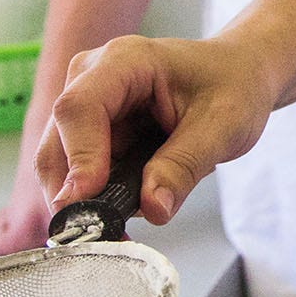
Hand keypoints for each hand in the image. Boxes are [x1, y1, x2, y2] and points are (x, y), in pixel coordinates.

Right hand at [42, 35, 277, 225]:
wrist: (238, 74)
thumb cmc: (233, 86)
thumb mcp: (223, 127)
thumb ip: (184, 165)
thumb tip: (153, 208)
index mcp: (124, 61)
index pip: (80, 107)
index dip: (79, 157)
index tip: (89, 200)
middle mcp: (92, 77)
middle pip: (57, 141)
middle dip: (71, 193)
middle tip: (101, 235)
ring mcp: (88, 105)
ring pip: (60, 163)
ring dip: (82, 202)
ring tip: (118, 231)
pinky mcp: (92, 131)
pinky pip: (78, 172)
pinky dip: (93, 199)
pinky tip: (120, 216)